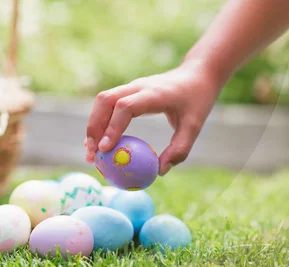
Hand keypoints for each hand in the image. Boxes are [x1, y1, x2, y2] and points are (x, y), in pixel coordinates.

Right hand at [84, 60, 220, 175]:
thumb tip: (160, 171)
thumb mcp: (194, 126)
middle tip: (92, 154)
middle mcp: (138, 86)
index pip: (125, 106)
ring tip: (90, 152)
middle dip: (94, 127)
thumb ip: (180, 149)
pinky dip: (99, 121)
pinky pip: (108, 103)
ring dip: (93, 125)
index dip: (113, 127)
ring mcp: (132, 86)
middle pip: (105, 101)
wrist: (197, 74)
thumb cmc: (197, 100)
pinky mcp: (129, 90)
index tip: (106, 149)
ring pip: (103, 100)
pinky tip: (98, 142)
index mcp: (154, 93)